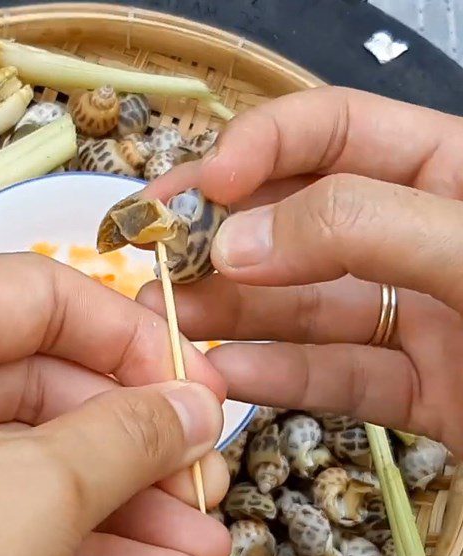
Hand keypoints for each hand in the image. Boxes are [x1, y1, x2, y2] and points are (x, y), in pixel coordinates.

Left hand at [0, 256, 228, 555]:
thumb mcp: (33, 498)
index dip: (132, 341)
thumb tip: (196, 405)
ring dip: (116, 509)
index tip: (204, 391)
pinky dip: (67, 547)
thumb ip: (129, 434)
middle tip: (209, 486)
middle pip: (33, 388)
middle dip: (134, 447)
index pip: (33, 295)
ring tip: (202, 551)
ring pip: (17, 465)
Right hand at [142, 87, 462, 455]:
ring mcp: (423, 319)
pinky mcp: (421, 392)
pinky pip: (336, 376)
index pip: (336, 132)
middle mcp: (427, 241)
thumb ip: (365, 229)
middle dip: (224, 243)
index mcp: (457, 175)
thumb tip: (241, 239)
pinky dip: (278, 377)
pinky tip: (225, 374)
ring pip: (306, 308)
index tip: (200, 189)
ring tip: (169, 324)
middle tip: (154, 264)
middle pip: (301, 225)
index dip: (261, 149)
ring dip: (234, 315)